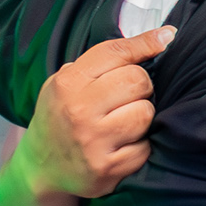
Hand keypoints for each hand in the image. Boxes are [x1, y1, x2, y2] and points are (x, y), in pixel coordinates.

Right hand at [26, 25, 175, 199]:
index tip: (166, 37)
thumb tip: (154, 40)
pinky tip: (121, 145)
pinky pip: (145, 147)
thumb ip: (98, 63)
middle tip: (127, 96)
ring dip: (141, 115)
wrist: (39, 167)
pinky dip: (139, 145)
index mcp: (68, 84)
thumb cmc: (59, 118)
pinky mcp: (107, 168)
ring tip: (123, 121)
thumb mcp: (63, 84)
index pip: (116, 52)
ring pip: (145, 113)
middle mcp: (79, 111)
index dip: (146, 42)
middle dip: (141, 86)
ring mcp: (94, 142)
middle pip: (138, 80)